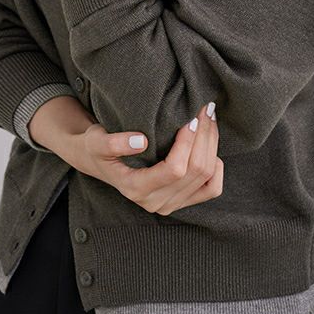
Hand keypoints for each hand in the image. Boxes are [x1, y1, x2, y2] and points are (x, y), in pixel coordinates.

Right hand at [69, 103, 222, 215]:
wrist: (100, 160)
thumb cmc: (98, 147)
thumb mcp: (96, 141)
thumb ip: (114, 143)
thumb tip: (141, 140)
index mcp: (136, 189)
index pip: (174, 169)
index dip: (187, 143)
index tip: (189, 118)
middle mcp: (155, 202)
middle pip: (195, 171)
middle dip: (204, 137)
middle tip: (204, 109)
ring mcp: (171, 204)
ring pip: (206, 177)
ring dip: (212, 145)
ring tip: (208, 119)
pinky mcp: (182, 201)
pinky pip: (211, 189)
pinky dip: (216, 167)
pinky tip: (209, 146)